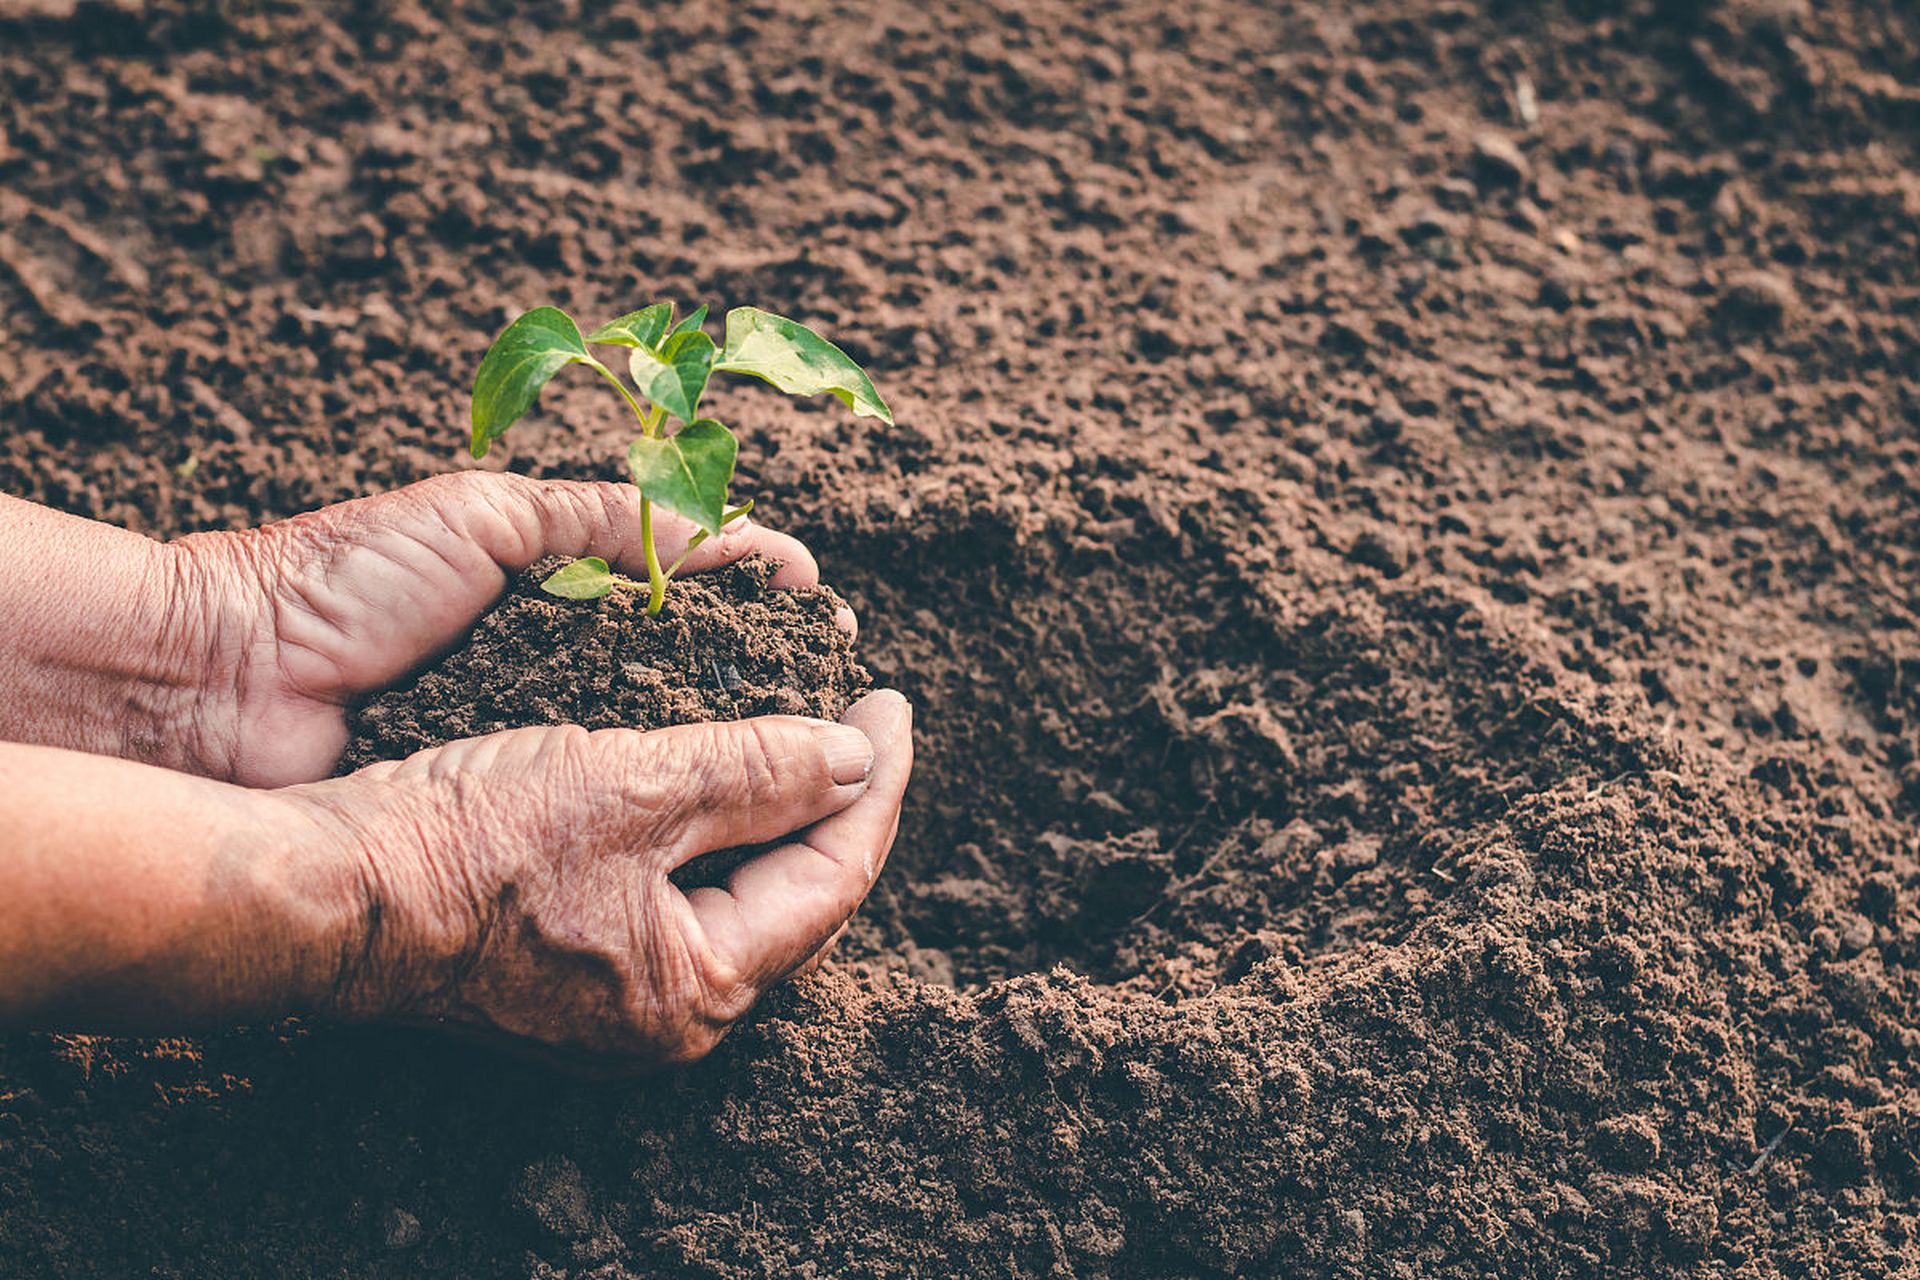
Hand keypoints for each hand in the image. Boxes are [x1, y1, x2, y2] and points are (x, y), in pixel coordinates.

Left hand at [173, 472, 837, 786]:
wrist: (226, 682)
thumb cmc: (344, 582)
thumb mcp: (491, 518)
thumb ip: (613, 522)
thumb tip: (748, 543)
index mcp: (558, 608)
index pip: (690, 614)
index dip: (762, 616)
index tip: (828, 619)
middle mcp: (559, 691)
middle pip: (691, 697)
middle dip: (773, 695)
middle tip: (845, 695)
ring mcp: (536, 761)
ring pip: (659, 763)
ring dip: (736, 757)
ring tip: (817, 754)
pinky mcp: (506, 824)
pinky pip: (600, 818)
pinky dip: (662, 808)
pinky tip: (728, 809)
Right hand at [290, 691, 911, 1065]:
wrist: (327, 890)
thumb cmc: (471, 842)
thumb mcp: (634, 783)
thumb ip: (758, 771)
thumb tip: (854, 759)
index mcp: (700, 984)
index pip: (834, 875)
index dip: (876, 783)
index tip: (894, 705)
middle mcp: (669, 1015)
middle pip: (796, 898)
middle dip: (838, 807)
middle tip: (865, 724)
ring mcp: (618, 1003)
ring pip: (738, 896)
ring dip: (775, 817)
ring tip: (805, 739)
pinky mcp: (573, 971)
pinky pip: (680, 897)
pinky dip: (712, 833)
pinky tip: (713, 781)